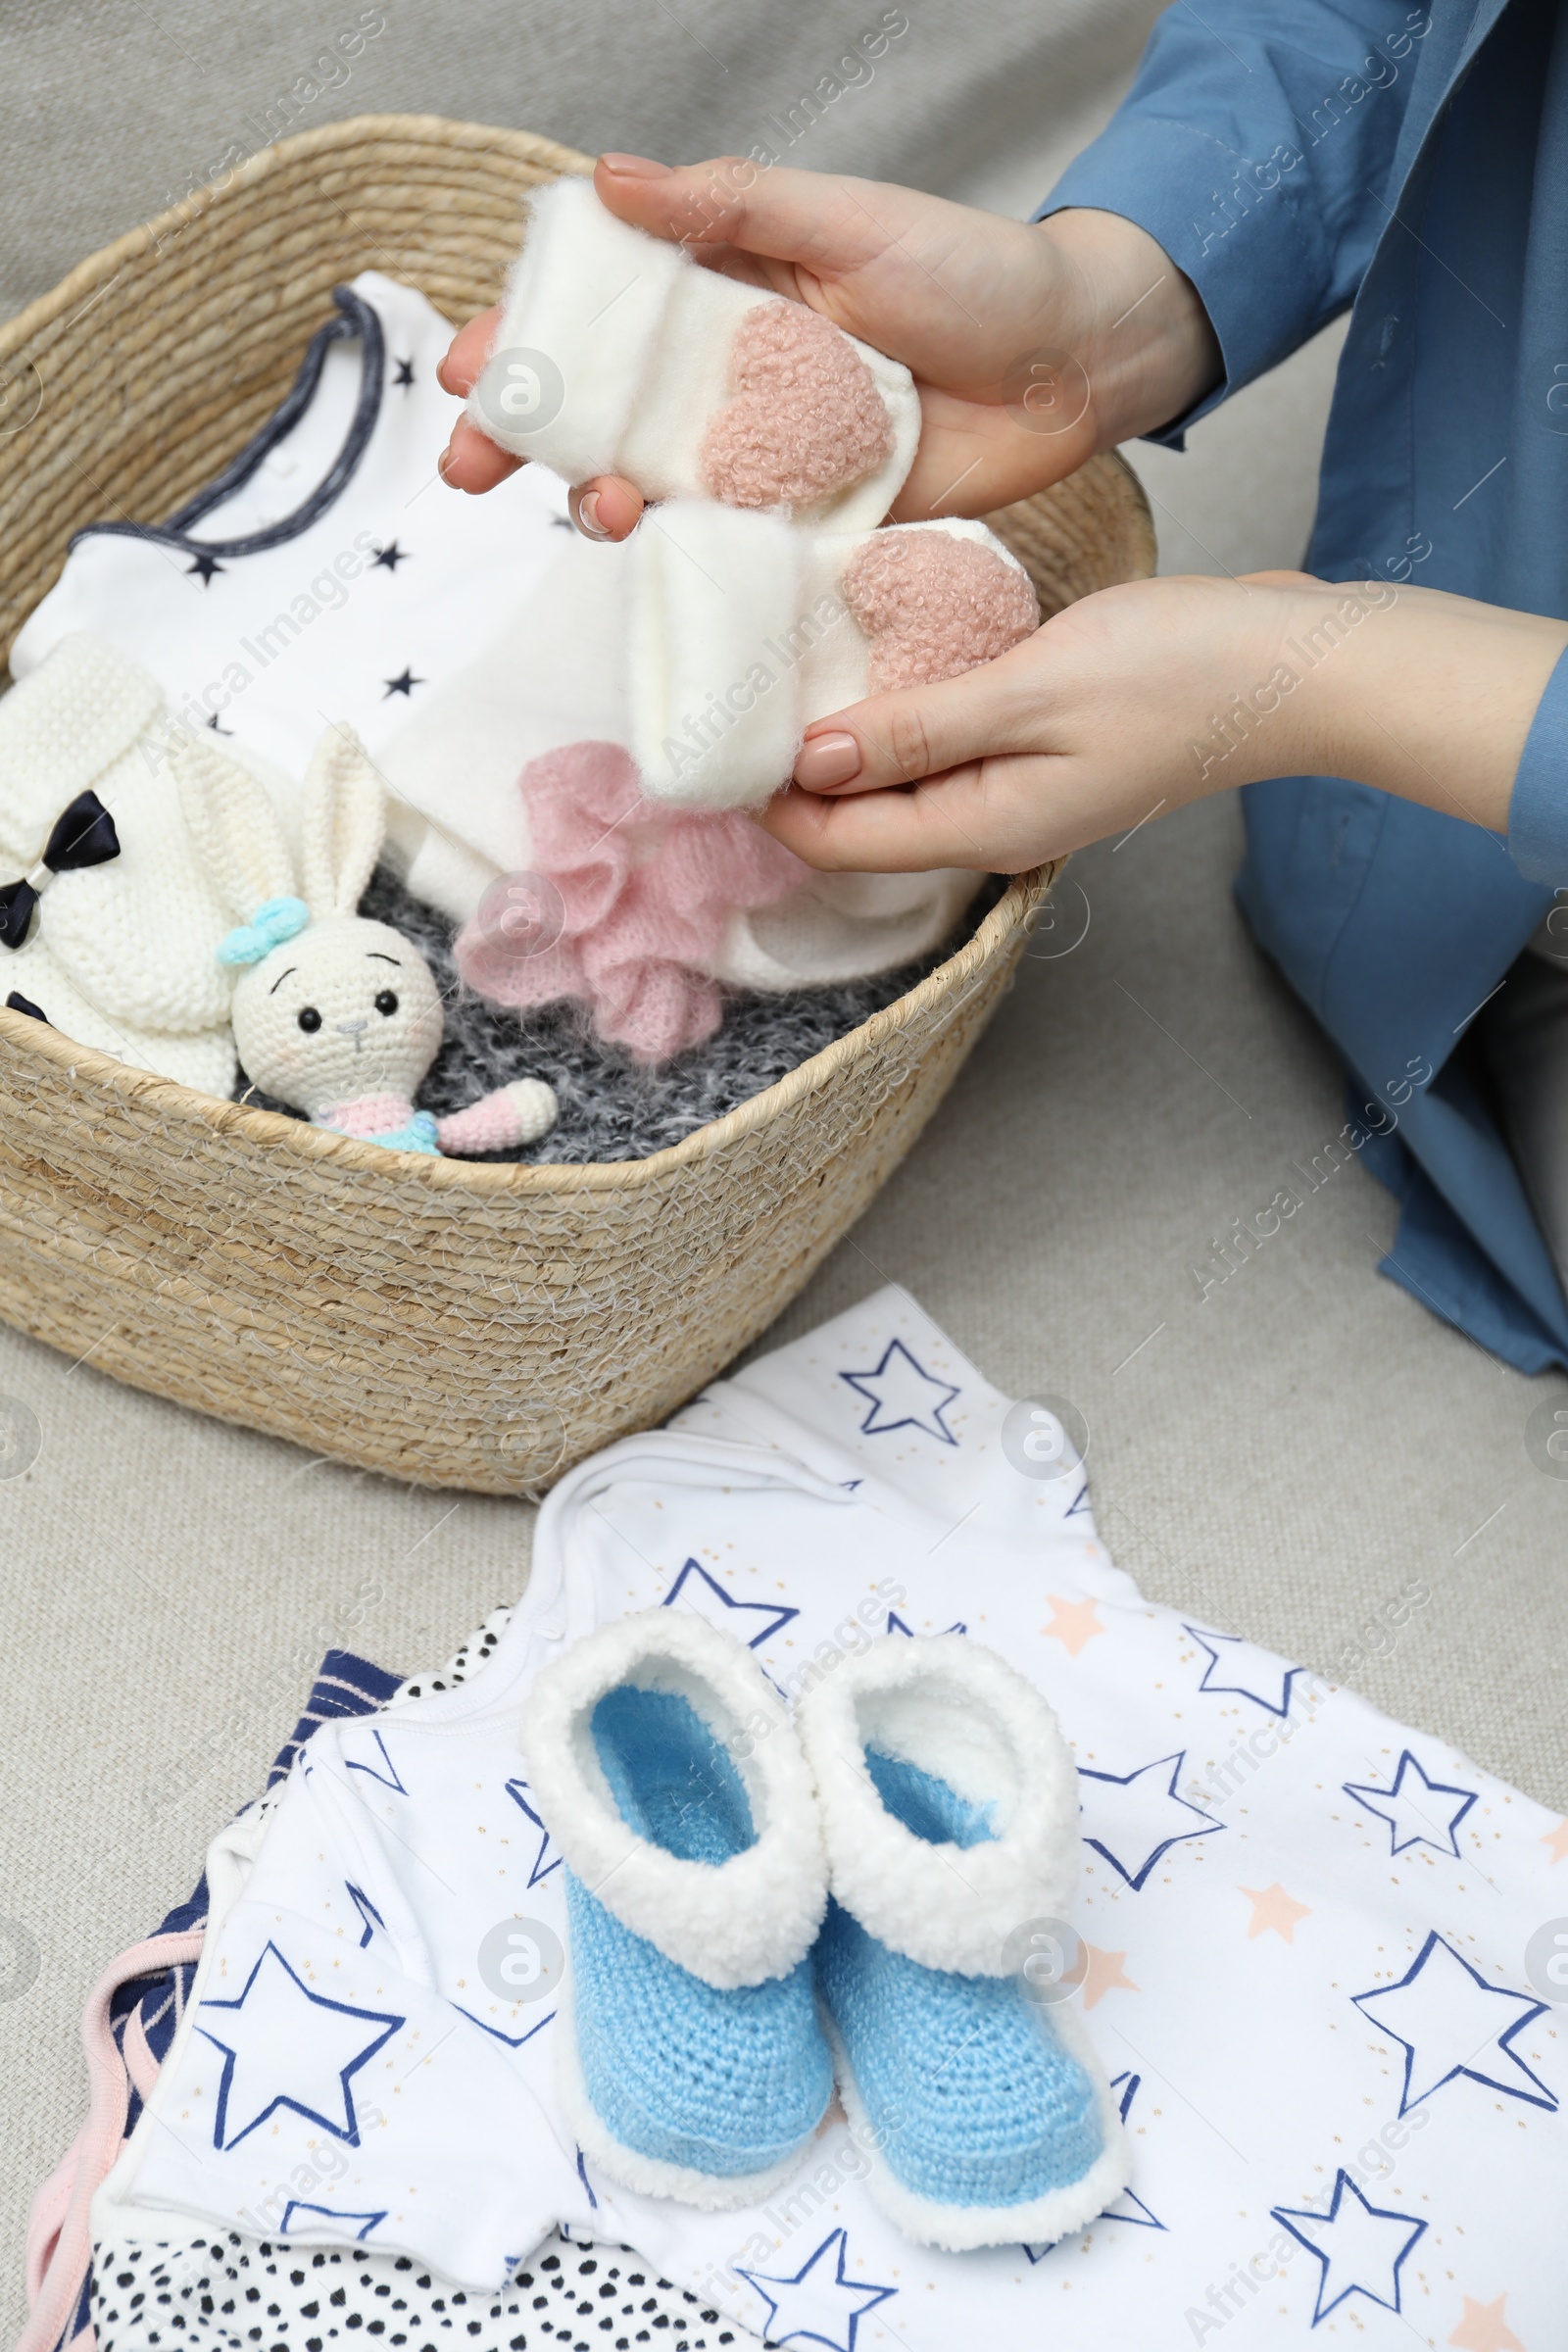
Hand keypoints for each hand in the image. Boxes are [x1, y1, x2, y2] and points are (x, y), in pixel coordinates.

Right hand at [436, 153, 1219, 535]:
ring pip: (653, 492)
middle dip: (524, 444)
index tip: (465, 368)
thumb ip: (727, 205)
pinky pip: (734, 554)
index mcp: (720, 295)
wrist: (1071, 364)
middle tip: (471, 470)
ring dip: (603, 505)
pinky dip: (691, 570)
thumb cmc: (971, 270)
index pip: (595, 319)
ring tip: (603, 513)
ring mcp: (763, 460)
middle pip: (599, 415)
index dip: (521, 343)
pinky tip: (665, 574)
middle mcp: (727, 381)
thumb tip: (607, 178)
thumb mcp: (843, 219)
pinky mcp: (811, 526)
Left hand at [759, 573, 1567, 873]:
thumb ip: (916, 725)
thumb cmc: (1182, 673)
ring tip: (778, 682)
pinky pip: (948, 749)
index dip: (762, 801)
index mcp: (983, 827)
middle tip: (721, 705)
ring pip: (903, 784)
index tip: (700, 744)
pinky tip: (877, 669)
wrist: (1299, 667)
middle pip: (863, 821)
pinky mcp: (1048, 752)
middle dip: (791, 778)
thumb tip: (811, 758)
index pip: (838, 839)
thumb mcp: (1029, 688)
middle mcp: (996, 826)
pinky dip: (901, 719)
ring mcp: (1025, 793)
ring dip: (844, 744)